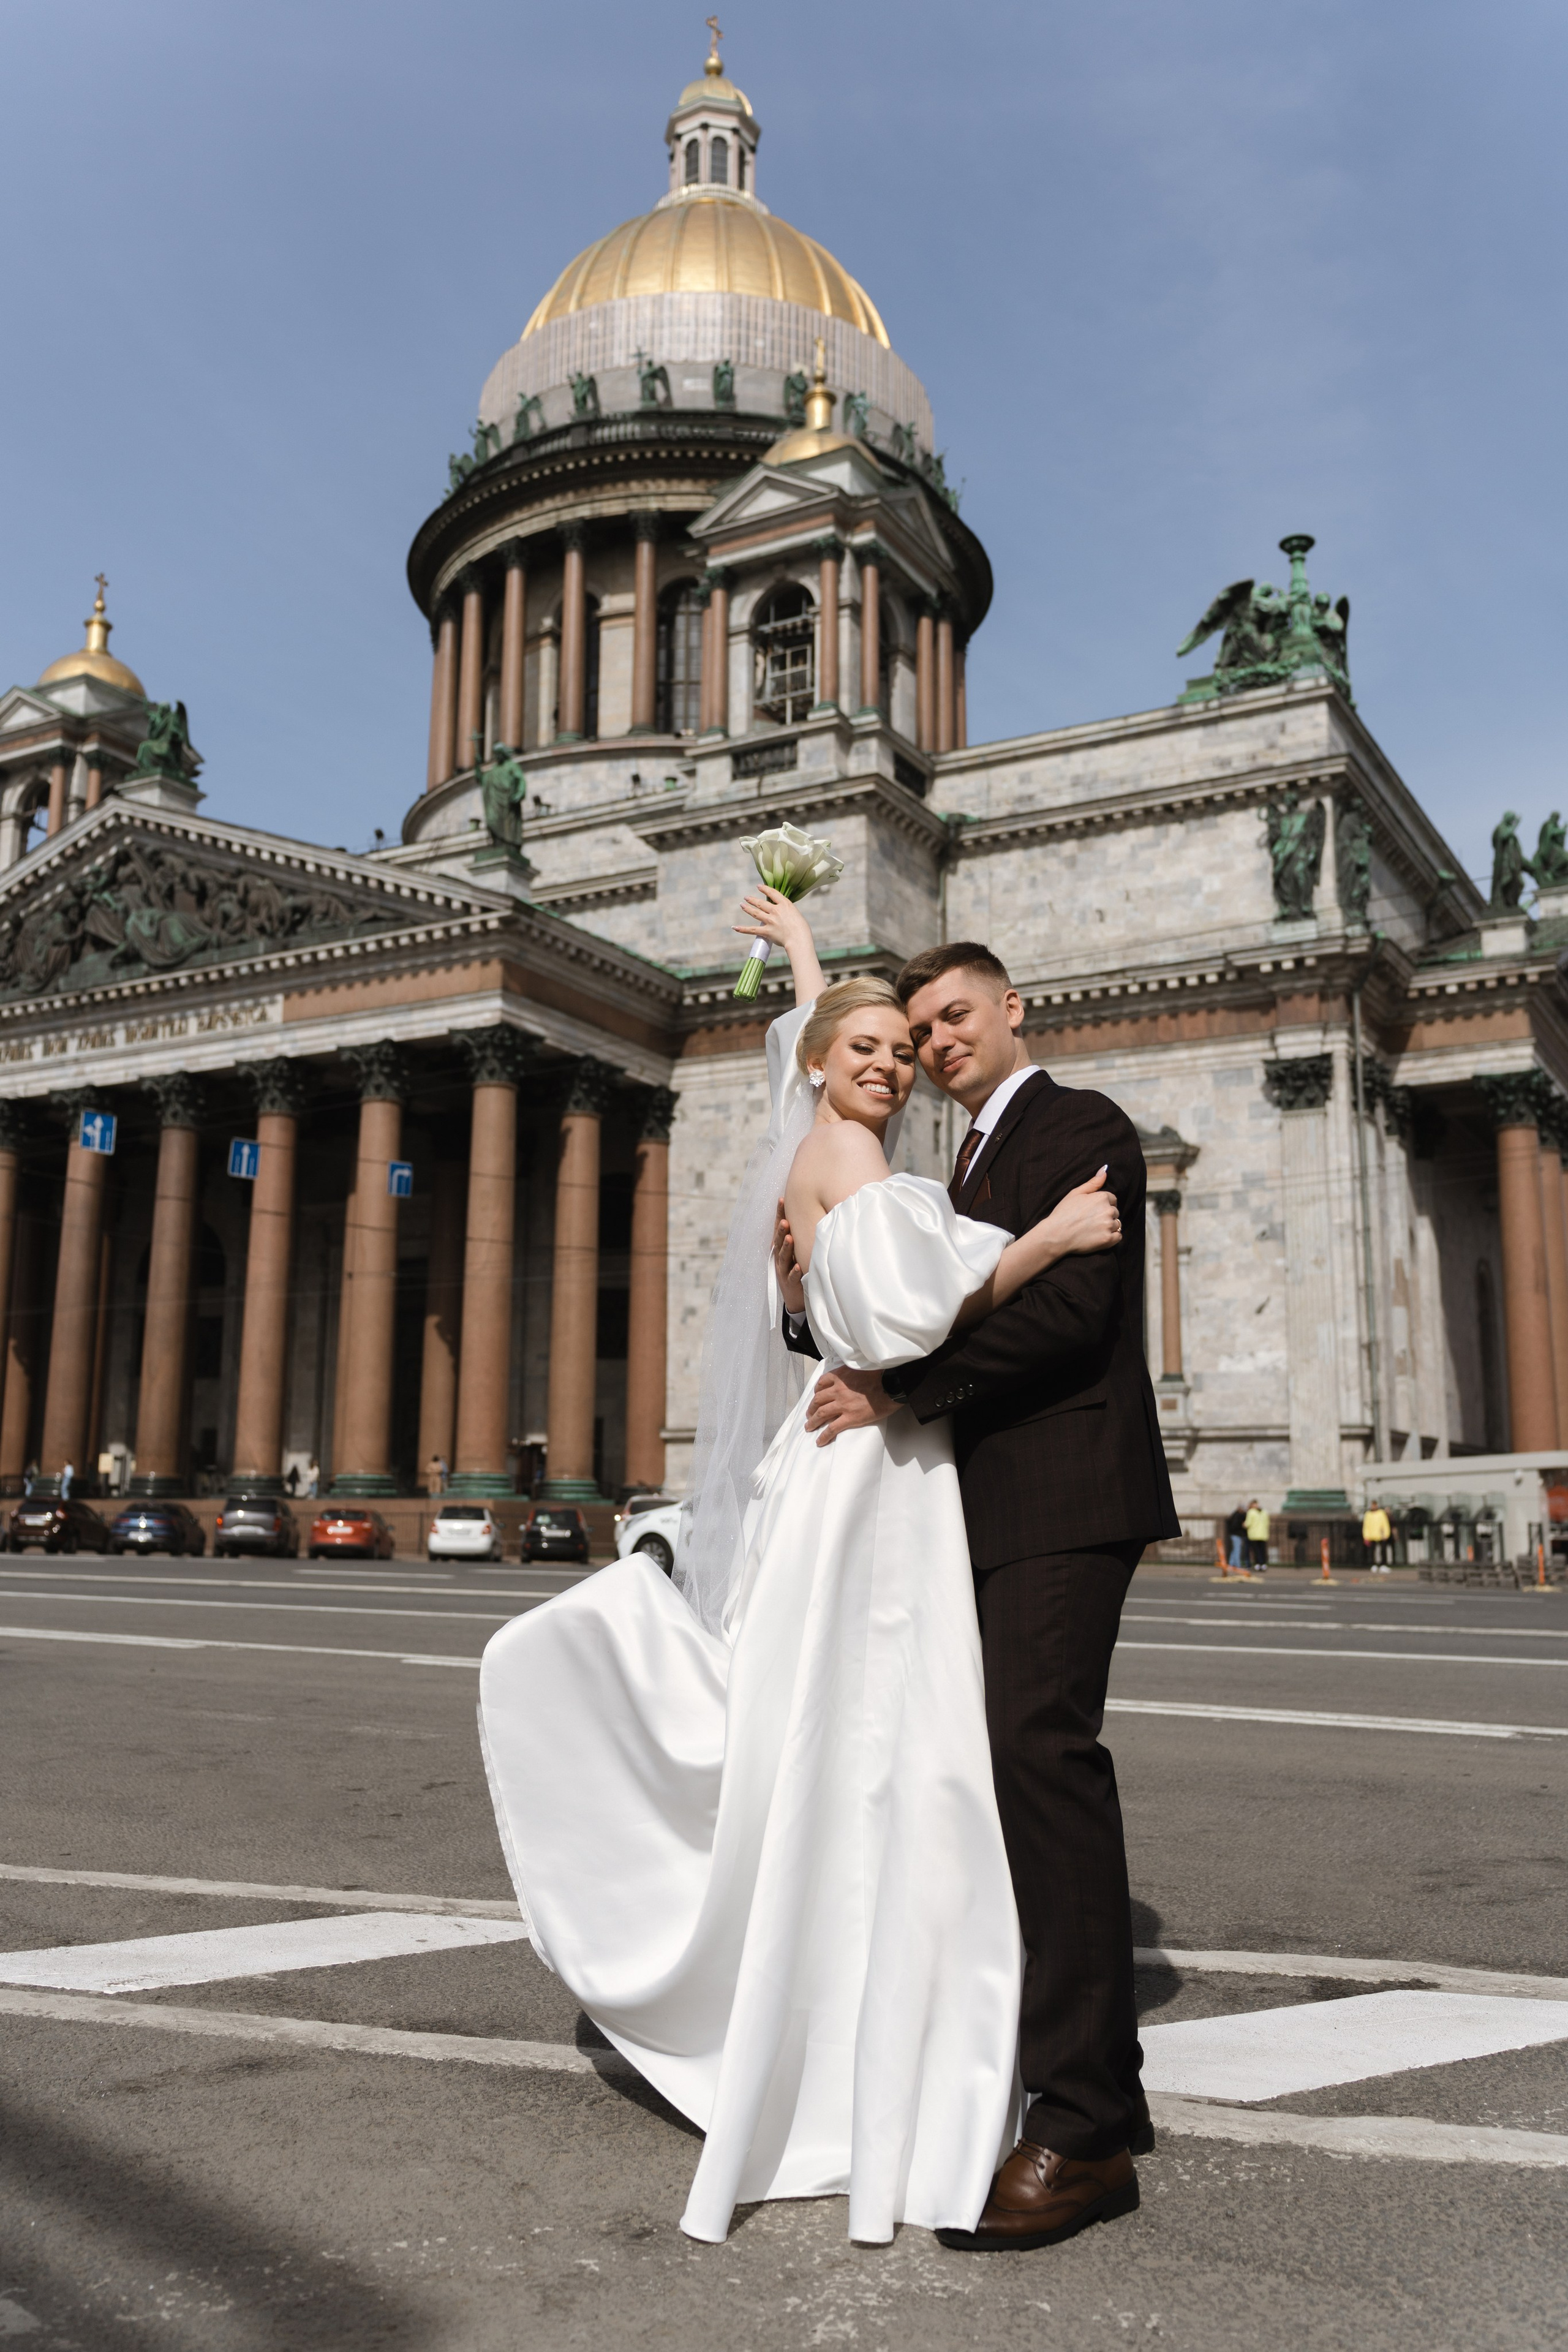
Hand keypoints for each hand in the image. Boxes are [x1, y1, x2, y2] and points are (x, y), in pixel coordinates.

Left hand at [736, 883, 811, 954]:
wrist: (799, 938)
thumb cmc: (801, 928)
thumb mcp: (796, 914)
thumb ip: (787, 911)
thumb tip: (782, 913)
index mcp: (785, 904)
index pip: (772, 893)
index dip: (764, 889)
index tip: (759, 886)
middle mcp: (776, 910)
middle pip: (761, 903)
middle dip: (752, 899)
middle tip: (746, 897)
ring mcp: (770, 921)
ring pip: (755, 913)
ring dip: (747, 908)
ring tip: (742, 905)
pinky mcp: (766, 931)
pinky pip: (752, 930)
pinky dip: (742, 929)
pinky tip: (734, 927)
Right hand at [773, 1199, 805, 1316]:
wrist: (794, 1297)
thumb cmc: (796, 1269)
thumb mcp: (795, 1250)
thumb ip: (799, 1234)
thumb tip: (809, 1211)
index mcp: (781, 1247)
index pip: (779, 1228)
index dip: (780, 1214)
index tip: (781, 1199)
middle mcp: (780, 1257)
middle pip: (779, 1241)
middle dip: (781, 1231)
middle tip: (785, 1221)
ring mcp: (783, 1270)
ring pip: (784, 1257)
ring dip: (786, 1248)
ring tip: (790, 1238)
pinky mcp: (789, 1283)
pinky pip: (792, 1277)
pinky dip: (794, 1272)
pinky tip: (798, 1267)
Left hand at [804, 1366, 897, 1445]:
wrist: (892, 1384)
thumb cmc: (881, 1374)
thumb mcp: (862, 1367)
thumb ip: (852, 1373)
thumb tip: (852, 1377)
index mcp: (841, 1376)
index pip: (822, 1383)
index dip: (817, 1391)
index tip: (816, 1395)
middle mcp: (838, 1390)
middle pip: (818, 1400)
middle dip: (811, 1408)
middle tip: (809, 1414)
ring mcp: (843, 1404)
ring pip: (821, 1414)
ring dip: (813, 1421)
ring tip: (809, 1427)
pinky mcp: (850, 1417)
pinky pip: (832, 1428)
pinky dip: (824, 1436)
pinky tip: (820, 1441)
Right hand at [1041, 1164, 1120, 1258]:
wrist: (1056, 1235)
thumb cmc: (1064, 1212)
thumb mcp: (1076, 1193)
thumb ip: (1093, 1182)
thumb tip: (1105, 1169)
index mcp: (1101, 1197)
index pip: (1112, 1199)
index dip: (1102, 1204)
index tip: (1092, 1211)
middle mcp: (1108, 1210)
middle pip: (1115, 1212)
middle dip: (1106, 1215)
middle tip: (1090, 1220)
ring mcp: (1108, 1226)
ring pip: (1116, 1224)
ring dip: (1108, 1226)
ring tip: (1093, 1229)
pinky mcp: (1108, 1240)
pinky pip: (1118, 1236)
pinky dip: (1111, 1237)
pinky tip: (1099, 1236)